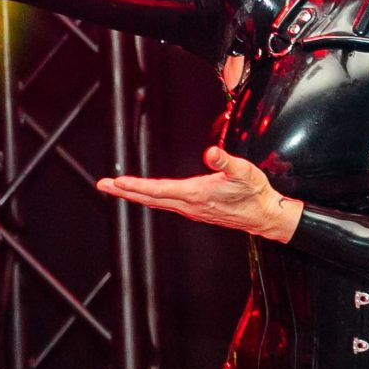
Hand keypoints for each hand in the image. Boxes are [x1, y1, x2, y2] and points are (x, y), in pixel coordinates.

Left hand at [96, 146, 302, 241]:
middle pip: (150, 198)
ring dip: (135, 194)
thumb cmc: (255, 194)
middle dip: (125, 191)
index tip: (117, 181)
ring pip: (156, 202)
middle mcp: (190, 205)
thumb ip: (226, 161)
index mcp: (196, 195)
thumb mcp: (244, 172)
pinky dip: (150, 198)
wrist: (265, 216)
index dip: (136, 185)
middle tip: (103, 185)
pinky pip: (166, 203)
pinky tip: (146, 196)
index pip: (158, 190)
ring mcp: (192, 209)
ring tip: (118, 188)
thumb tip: (211, 153)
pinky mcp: (196, 209)